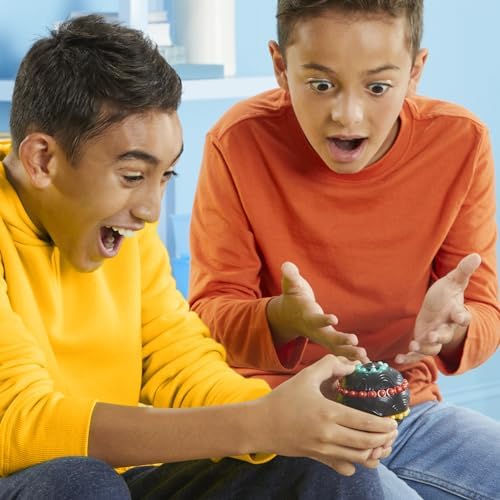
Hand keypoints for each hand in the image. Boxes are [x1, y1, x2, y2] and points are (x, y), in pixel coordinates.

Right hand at [260, 355, 397, 475]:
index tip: (393, 422)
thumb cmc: (283, 399)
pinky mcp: (317, 458)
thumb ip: (330, 365)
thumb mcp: (305, 376)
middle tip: (392, 432)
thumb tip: (352, 366)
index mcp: (328, 413)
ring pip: (359, 459)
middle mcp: (328, 435)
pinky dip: (356, 464)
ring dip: (375, 453)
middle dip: (385, 439)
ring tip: (382, 443)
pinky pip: (344, 467)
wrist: (260, 424)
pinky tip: (359, 454)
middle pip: (367, 443)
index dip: (384, 425)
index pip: (365, 423)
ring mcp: (323, 450)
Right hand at [267, 262, 367, 361]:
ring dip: (349, 352)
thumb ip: (290, 276)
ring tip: (363, 356)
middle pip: (327, 338)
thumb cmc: (293, 297)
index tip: (334, 318)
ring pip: (336, 347)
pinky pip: (341, 351)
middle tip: (354, 342)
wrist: (289, 315)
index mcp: (307, 316)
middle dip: (340, 341)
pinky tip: (366, 362)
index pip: (315, 319)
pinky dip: (352, 357)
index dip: (323, 319)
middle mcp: (315, 330)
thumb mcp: (291, 286)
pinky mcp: (329, 340)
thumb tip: (287, 266)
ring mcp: (322, 337)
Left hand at [395, 253, 480, 364]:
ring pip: (432, 347)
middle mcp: (446, 328)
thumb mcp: (454, 282)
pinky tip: (398, 360)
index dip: (462, 316)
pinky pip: (416, 354)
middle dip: (439, 336)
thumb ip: (463, 271)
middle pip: (445, 334)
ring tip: (414, 346)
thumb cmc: (447, 296)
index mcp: (455, 313)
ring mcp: (434, 337)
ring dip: (424, 348)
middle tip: (432, 335)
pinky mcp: (423, 342)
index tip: (462, 316)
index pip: (462, 316)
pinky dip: (408, 358)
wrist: (439, 309)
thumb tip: (475, 255)